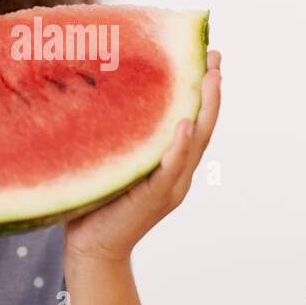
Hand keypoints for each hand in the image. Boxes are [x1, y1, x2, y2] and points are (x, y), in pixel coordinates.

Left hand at [64, 49, 221, 263]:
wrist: (90, 248)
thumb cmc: (96, 201)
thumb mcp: (113, 159)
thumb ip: (121, 134)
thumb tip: (108, 88)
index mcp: (169, 162)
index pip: (193, 119)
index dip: (203, 90)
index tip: (208, 56)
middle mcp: (177, 173)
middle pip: (203, 126)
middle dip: (211, 91)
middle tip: (215, 56)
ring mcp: (169, 187)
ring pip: (195, 143)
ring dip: (205, 110)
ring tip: (210, 78)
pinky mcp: (153, 198)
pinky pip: (170, 168)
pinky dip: (179, 147)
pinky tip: (184, 124)